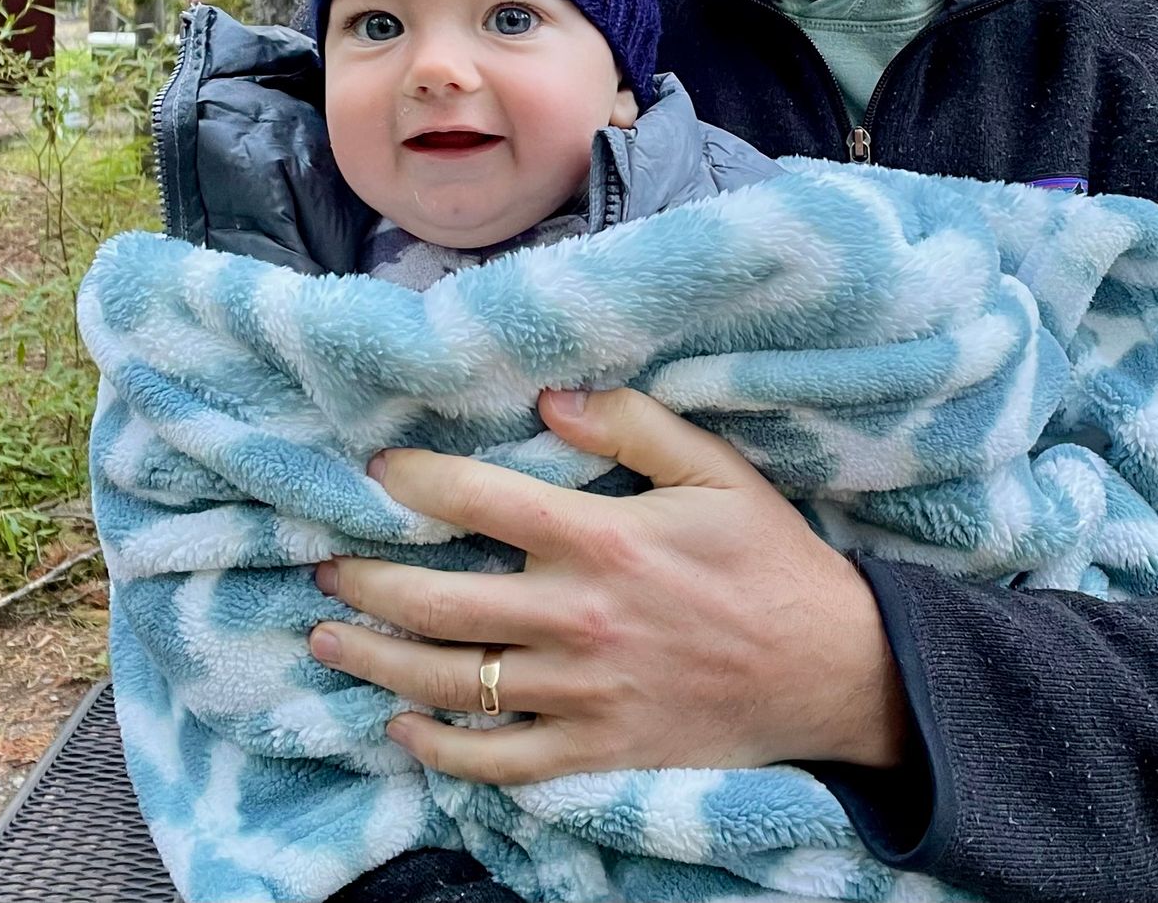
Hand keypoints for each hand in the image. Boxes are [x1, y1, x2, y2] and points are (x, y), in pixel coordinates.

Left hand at [309, 387, 909, 785]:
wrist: (833, 670)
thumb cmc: (770, 559)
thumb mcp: (717, 470)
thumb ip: (634, 425)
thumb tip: (550, 398)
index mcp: (603, 539)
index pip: (479, 500)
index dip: (414, 482)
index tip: (376, 471)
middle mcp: (577, 618)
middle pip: (438, 601)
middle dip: (366, 582)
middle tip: (324, 567)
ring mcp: (582, 693)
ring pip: (451, 681)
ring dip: (376, 659)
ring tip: (328, 637)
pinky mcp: (596, 749)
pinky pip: (499, 760)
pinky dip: (441, 748)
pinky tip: (402, 725)